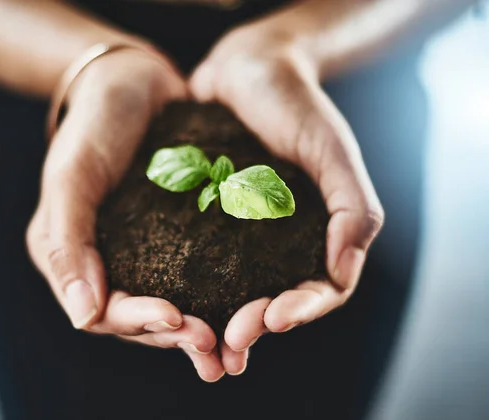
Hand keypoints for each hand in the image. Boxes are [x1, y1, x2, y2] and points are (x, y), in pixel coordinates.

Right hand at [27, 48, 224, 381]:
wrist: (132, 81)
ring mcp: (145, 252)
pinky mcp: (178, 237)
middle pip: (142, 318)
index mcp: (73, 258)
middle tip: (216, 348)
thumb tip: (83, 319)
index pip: (103, 311)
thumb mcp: (71, 176)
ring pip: (173, 304)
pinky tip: (248, 302)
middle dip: (177, 335)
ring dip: (202, 326)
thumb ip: (67, 244)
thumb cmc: (94, 124)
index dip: (140, 323)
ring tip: (237, 340)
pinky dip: (219, 294)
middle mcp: (109, 263)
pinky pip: (197, 274)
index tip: (178, 319)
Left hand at [190, 21, 383, 373]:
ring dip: (216, 320)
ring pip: (229, 290)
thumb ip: (353, 208)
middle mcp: (277, 242)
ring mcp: (238, 233)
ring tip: (196, 338)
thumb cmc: (297, 106)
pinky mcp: (202, 219)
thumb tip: (342, 272)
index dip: (301, 310)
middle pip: (271, 300)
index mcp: (316, 235)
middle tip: (230, 343)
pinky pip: (192, 257)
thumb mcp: (332, 150)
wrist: (246, 69)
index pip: (319, 289)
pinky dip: (184, 283)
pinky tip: (164, 297)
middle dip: (253, 326)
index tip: (274, 319)